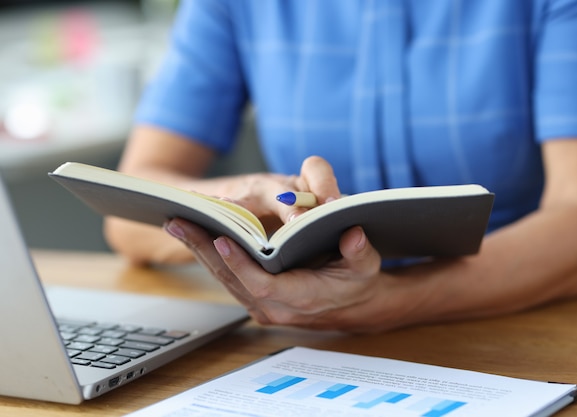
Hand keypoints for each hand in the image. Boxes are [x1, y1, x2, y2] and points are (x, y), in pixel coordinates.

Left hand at [164, 218, 404, 332]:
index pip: (264, 285)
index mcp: (302, 298)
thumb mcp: (366, 265)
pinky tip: (194, 234)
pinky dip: (209, 256)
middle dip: (204, 250)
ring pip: (224, 279)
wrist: (352, 304)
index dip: (241, 265)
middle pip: (232, 280)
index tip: (222, 240)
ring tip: (178, 223)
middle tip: (180, 222)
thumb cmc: (357, 281)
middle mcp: (277, 308)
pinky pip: (227, 278)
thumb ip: (359, 251)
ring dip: (199, 250)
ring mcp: (263, 307)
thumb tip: (353, 235)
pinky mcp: (255, 300)